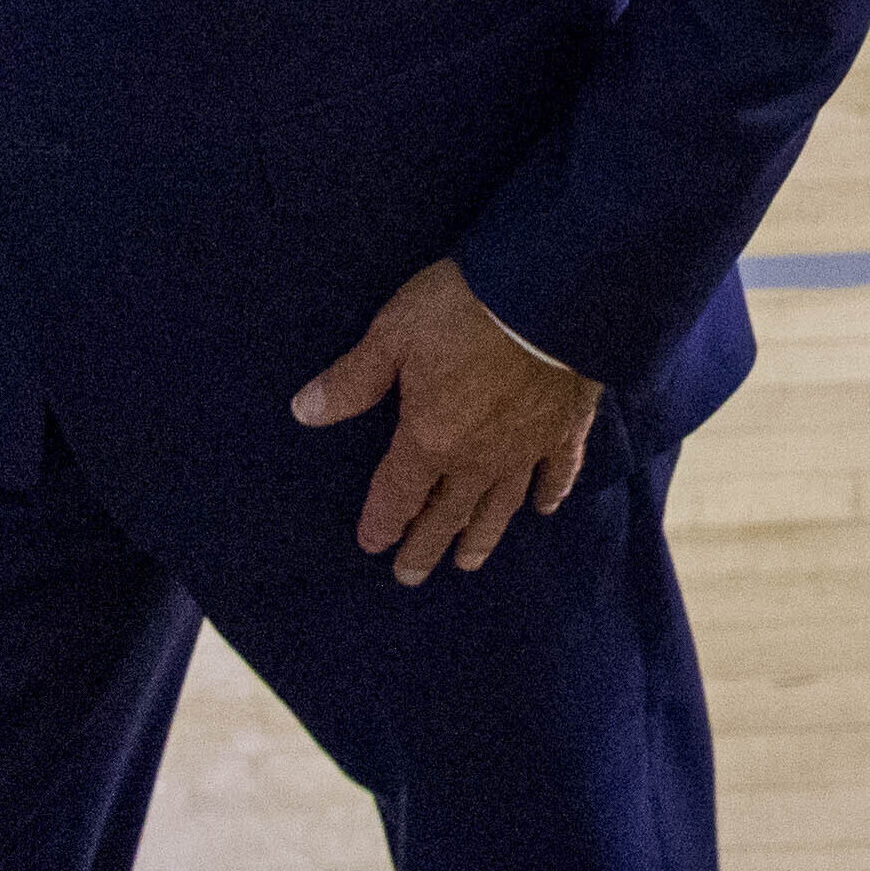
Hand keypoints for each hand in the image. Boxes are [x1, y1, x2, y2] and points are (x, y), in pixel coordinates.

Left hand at [292, 259, 601, 586]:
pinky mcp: (566, 430)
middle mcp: (476, 460)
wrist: (548, 294)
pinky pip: (558, 473)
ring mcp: (525, 450)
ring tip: (467, 563)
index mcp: (429, 440)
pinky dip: (550, 494)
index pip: (398, 495)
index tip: (373, 547)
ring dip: (480, 537)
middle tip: (411, 576)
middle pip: (446, 515)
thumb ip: (353, 379)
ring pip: (499, 506)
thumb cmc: (461, 310)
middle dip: (425, 546)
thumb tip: (304, 413)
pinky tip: (544, 510)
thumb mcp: (393, 334)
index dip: (382, 523)